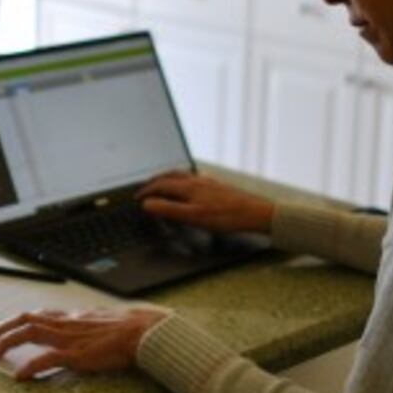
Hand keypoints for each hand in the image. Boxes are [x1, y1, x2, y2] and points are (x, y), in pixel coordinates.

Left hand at [0, 308, 168, 380]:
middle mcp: (65, 323)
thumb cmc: (127, 328)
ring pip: (29, 333)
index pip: (36, 314)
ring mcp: (69, 338)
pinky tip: (20, 376)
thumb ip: (84, 323)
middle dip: (1, 329)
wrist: (142, 332)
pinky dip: (31, 366)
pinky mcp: (76, 354)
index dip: (15, 322)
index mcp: (70, 317)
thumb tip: (80, 325)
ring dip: (7, 343)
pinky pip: (47, 358)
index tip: (3, 329)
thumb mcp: (99, 320)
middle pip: (24, 320)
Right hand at [135, 172, 272, 233]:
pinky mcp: (217, 186)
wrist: (255, 213)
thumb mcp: (193, 217)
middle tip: (146, 186)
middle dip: (155, 180)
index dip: (146, 191)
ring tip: (163, 183)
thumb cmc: (226, 216)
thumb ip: (169, 210)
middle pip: (170, 175)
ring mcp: (208, 182)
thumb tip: (148, 204)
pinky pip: (195, 178)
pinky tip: (190, 187)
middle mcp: (197, 180)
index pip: (161, 185)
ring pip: (182, 175)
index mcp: (188, 187)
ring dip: (169, 178)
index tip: (137, 198)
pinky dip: (184, 180)